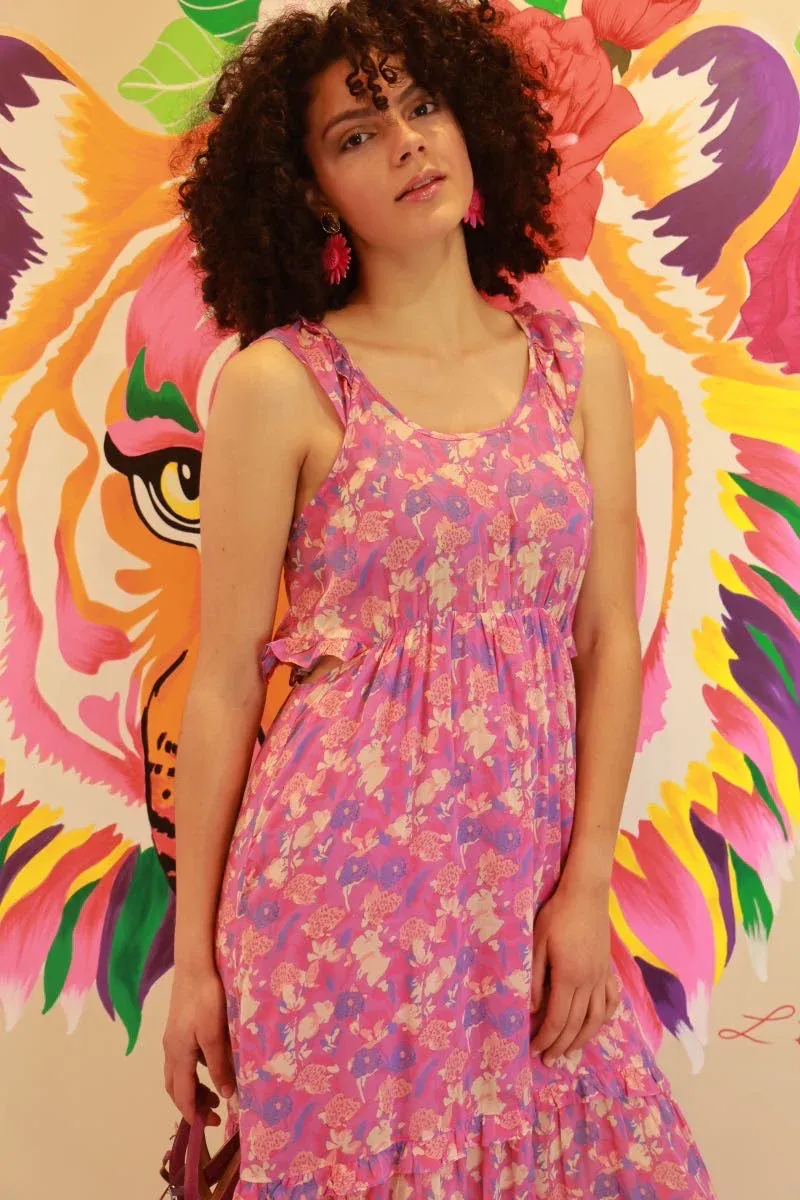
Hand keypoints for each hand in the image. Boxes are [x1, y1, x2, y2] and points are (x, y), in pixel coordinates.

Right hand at [163, 962, 235, 1125]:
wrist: (194, 965)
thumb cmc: (205, 999)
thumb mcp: (215, 1034)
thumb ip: (219, 1064)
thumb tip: (225, 1095)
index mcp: (178, 1055)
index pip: (182, 1095)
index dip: (194, 1114)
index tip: (211, 1125)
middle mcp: (171, 1049)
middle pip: (175, 1088)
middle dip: (191, 1105)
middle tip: (213, 1113)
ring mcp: (173, 1037)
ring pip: (178, 1074)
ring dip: (193, 1088)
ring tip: (215, 1093)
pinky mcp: (179, 1026)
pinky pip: (184, 1059)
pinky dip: (194, 1071)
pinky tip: (211, 1063)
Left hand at [529, 880, 619, 1066]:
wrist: (585, 894)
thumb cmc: (556, 915)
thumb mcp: (537, 943)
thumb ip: (535, 977)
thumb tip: (531, 1009)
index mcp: (569, 977)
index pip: (558, 1018)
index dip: (546, 1038)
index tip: (535, 1050)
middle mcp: (589, 982)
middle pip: (577, 1024)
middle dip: (561, 1045)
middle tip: (548, 1060)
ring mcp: (602, 977)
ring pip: (597, 1018)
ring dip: (583, 1039)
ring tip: (569, 1051)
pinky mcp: (608, 969)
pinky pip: (611, 1001)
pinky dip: (604, 1018)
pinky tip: (595, 1024)